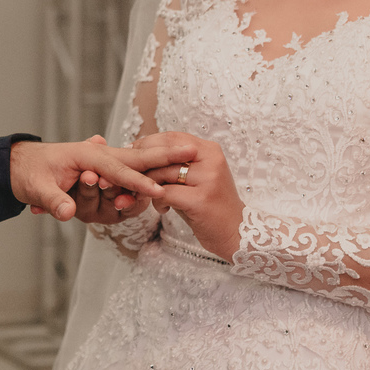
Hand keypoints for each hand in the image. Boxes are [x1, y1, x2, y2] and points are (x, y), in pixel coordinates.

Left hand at [9, 136, 199, 222]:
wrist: (20, 163)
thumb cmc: (28, 172)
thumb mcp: (35, 187)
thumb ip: (53, 200)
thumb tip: (69, 213)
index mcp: (86, 156)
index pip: (118, 170)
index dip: (139, 183)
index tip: (160, 191)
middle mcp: (99, 155)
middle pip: (138, 158)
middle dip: (165, 156)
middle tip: (194, 149)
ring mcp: (103, 162)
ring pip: (136, 164)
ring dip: (159, 161)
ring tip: (191, 149)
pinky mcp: (104, 170)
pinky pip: (128, 173)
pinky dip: (146, 172)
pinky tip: (174, 156)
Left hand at [135, 131, 245, 260]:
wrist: (237, 232)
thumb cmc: (210, 205)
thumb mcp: (197, 177)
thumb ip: (176, 161)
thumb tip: (143, 148)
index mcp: (211, 150)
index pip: (172, 137)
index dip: (149, 143)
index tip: (134, 151)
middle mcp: (212, 161)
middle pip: (165, 153)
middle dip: (145, 164)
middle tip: (133, 175)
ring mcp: (208, 180)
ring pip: (163, 173)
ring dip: (149, 186)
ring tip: (150, 197)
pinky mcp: (201, 200)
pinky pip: (165, 193)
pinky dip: (158, 201)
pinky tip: (162, 208)